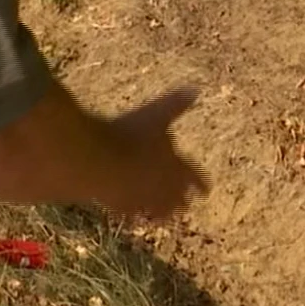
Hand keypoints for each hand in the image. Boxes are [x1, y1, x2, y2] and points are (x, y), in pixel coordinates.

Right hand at [98, 85, 208, 217]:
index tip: (206, 192)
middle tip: (185, 207)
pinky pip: (130, 213)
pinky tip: (131, 214)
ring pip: (155, 211)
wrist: (98, 160)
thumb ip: (176, 104)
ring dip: (159, 213)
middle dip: (180, 202)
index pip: (194, 178)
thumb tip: (195, 88)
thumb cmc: (130, 134)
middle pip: (177, 200)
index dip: (201, 184)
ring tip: (158, 217)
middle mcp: (163, 189)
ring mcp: (142, 200)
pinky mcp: (120, 207)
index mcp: (176, 167)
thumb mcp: (155, 114)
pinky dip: (133, 213)